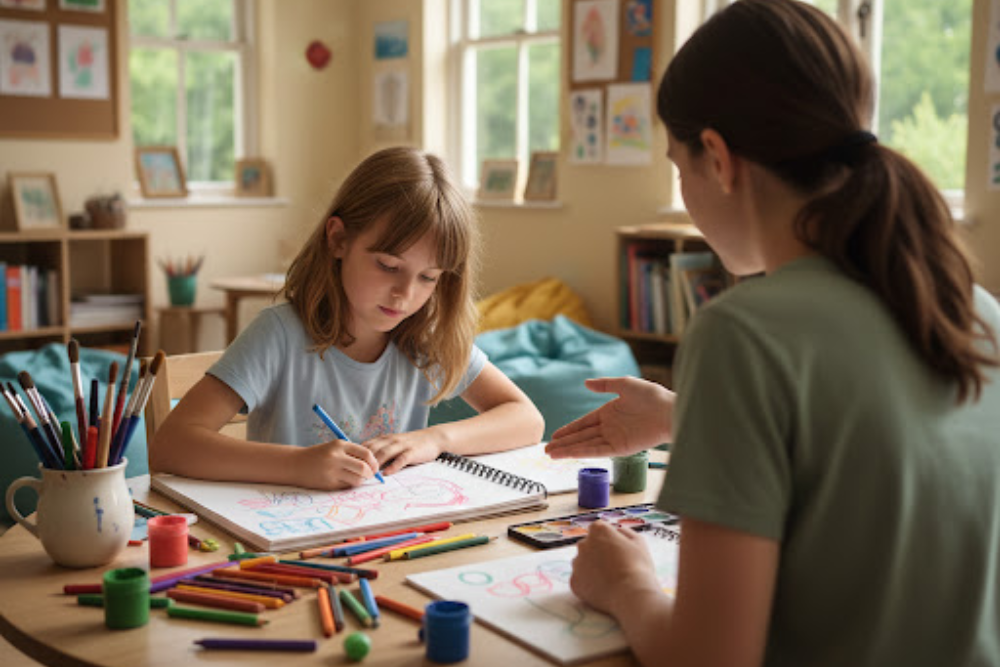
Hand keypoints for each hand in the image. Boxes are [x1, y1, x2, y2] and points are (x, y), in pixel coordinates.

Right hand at [295, 440, 380, 489]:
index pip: (366, 453)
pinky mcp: (328, 483)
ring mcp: (332, 471)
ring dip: (361, 481)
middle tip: (370, 475)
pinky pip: (347, 486)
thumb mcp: (334, 448)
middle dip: (370, 473)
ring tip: (357, 478)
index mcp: (339, 445)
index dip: (374, 462)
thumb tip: (373, 464)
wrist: (295, 464)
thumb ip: (352, 453)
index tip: (375, 466)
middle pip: (363, 468)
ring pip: (357, 480)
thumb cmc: (319, 455)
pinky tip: (345, 481)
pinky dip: (350, 485)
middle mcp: (336, 457)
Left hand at [362, 430, 442, 475]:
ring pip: (384, 453)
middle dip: (362, 462)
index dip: (355, 456)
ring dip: (375, 464)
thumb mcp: (393, 444)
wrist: (432, 438)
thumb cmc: (411, 444)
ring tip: (368, 476)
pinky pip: (401, 459)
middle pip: (372, 449)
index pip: (365, 446)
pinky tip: (387, 474)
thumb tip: (363, 464)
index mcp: (384, 439)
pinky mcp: (412, 452)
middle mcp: (390, 440)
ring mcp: (401, 445)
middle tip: (354, 474)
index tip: (347, 467)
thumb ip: (380, 452)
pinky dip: (393, 466)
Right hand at [545, 377, 674, 458]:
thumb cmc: (652, 396)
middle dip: (564, 443)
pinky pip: (598, 451)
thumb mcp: (625, 384)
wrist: (670, 411)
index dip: (569, 429)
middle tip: (546, 450)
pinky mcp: (622, 449)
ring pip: (586, 446)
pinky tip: (569, 454)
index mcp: (608, 413)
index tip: (555, 435)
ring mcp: (615, 439)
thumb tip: (586, 383)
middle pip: (581, 437)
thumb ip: (605, 385)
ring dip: (568, 450)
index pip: (584, 423)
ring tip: (551, 455)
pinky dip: (582, 452)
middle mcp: (609, 428)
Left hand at [571, 521, 659, 614]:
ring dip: (591, 568)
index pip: (598, 529)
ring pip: (582, 562)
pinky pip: (580, 580)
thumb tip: (617, 531)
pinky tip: (602, 589)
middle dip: (598, 553)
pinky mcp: (574, 582)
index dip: (608, 540)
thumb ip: (625, 532)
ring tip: (609, 579)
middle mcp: (583, 544)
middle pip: (588, 545)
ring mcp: (577, 563)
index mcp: (598, 530)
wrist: (631, 594)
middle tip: (614, 566)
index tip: (617, 550)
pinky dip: (588, 584)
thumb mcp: (639, 542)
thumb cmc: (638, 566)